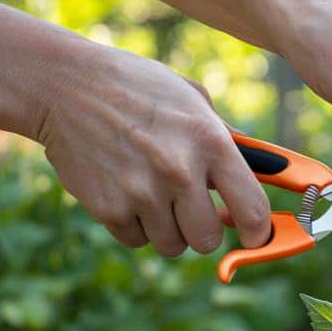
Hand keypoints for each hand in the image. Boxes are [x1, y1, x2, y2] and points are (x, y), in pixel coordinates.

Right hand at [39, 45, 270, 255]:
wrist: (64, 85)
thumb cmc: (139, 89)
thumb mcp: (193, 99)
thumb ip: (227, 138)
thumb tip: (267, 169)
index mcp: (211, 142)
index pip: (251, 209)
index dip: (258, 232)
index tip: (255, 237)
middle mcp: (179, 171)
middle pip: (208, 240)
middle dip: (205, 231)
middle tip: (193, 212)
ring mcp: (141, 192)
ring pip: (173, 244)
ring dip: (169, 228)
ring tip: (154, 193)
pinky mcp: (107, 207)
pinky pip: (137, 240)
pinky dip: (135, 226)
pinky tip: (126, 192)